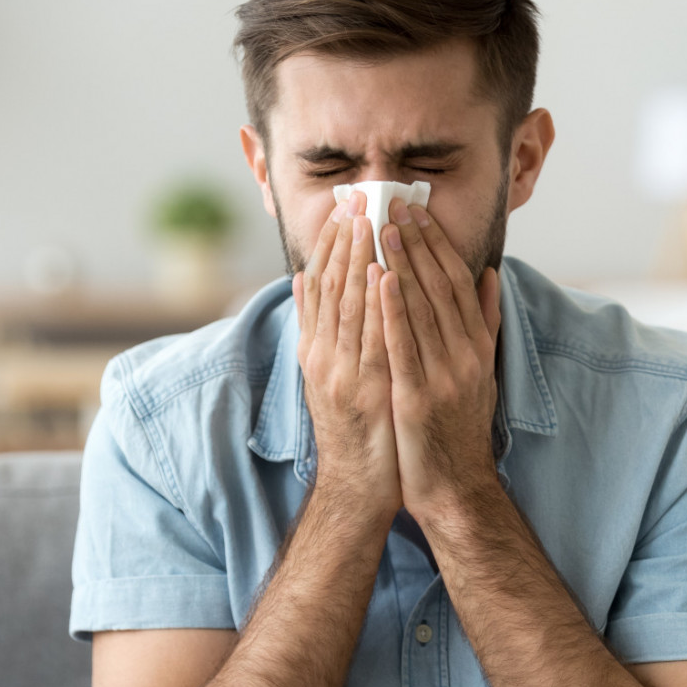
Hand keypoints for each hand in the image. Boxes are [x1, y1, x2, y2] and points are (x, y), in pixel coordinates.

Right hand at [294, 191, 401, 520]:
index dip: (332, 245)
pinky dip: (375, 305)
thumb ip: (317, 328)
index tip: (345, 208)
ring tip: (368, 221)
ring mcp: (342, 375)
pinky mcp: (365, 393)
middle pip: (331, 289)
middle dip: (345, 241)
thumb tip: (304, 281)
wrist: (358, 487)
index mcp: (316, 350)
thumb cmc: (354, 429)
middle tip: (357, 199)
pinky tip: (382, 274)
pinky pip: (371, 340)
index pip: (322, 286)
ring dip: (358, 261)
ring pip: (348, 307)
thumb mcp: (326, 374)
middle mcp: (323, 357)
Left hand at [377, 198, 501, 523]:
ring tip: (382, 227)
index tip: (416, 211)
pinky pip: (403, 346)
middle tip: (393, 203)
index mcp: (477, 345)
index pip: (456, 282)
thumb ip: (484, 322)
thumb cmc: (459, 427)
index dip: (436, 243)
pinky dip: (392, 310)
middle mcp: (465, 355)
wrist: (454, 487)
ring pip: (421, 308)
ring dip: (401, 263)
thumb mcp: (480, 370)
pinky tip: (378, 280)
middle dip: (415, 242)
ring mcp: (444, 377)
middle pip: (438, 286)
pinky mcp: (419, 398)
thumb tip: (491, 274)